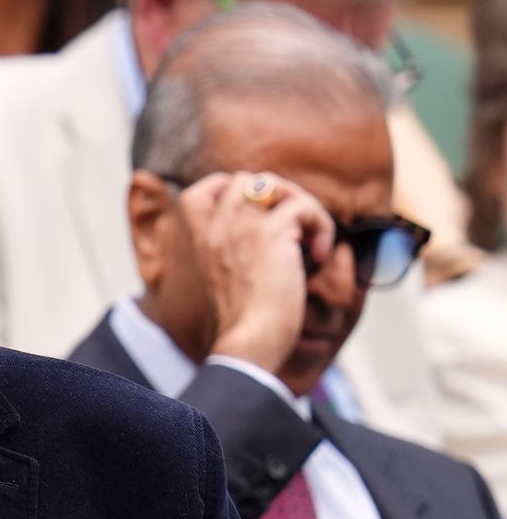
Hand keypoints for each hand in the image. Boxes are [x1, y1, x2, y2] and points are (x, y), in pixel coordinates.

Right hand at [175, 171, 334, 371]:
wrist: (252, 338)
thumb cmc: (246, 318)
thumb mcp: (225, 278)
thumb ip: (233, 249)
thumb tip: (273, 229)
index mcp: (200, 240)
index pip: (197, 191)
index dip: (228, 190)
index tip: (255, 214)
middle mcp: (216, 227)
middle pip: (244, 179)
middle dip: (275, 195)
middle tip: (292, 227)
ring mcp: (241, 227)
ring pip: (275, 185)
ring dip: (301, 206)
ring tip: (309, 238)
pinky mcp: (272, 234)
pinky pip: (304, 208)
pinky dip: (321, 228)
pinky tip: (318, 256)